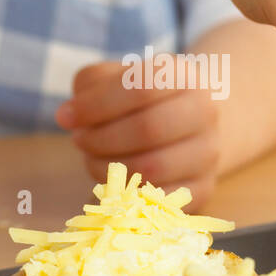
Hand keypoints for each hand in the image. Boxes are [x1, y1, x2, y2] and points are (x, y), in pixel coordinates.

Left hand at [56, 60, 220, 212]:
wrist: (187, 124)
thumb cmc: (139, 100)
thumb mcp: (114, 78)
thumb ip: (90, 87)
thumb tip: (68, 116)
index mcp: (183, 75)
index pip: (142, 87)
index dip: (97, 104)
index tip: (67, 117)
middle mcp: (205, 111)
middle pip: (149, 128)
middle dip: (101, 139)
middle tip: (79, 141)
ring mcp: (208, 152)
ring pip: (153, 168)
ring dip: (109, 168)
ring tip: (92, 158)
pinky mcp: (203, 188)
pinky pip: (160, 200)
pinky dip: (128, 194)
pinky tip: (114, 180)